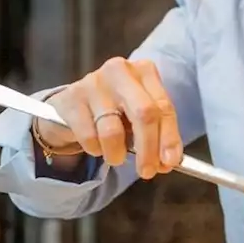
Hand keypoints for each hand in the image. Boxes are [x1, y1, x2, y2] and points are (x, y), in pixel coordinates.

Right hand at [35, 57, 182, 179]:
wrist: (73, 104)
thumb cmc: (115, 109)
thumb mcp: (139, 116)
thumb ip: (156, 135)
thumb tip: (169, 162)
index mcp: (144, 71)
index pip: (163, 106)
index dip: (169, 137)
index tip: (171, 161)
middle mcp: (120, 71)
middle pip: (143, 114)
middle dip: (148, 148)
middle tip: (147, 171)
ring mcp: (94, 82)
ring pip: (113, 131)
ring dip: (116, 154)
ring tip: (115, 156)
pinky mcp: (72, 98)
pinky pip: (90, 137)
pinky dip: (96, 150)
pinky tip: (96, 144)